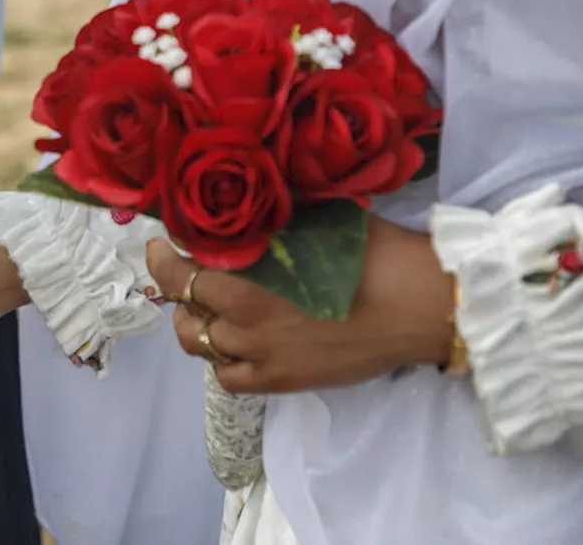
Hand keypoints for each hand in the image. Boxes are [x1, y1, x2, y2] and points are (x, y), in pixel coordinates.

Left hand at [147, 216, 455, 393]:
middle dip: (180, 289)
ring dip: (198, 323)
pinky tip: (235, 342)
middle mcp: (246, 324)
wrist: (422, 306)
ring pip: (202, 346)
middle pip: (186, 311)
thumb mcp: (316, 221)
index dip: (162, 260)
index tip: (161, 244)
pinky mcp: (284, 382)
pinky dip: (223, 360)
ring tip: (211, 307)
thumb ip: (271, 220)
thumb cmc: (374, 254)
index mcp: (249, 282)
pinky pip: (230, 378)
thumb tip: (241, 201)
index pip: (180, 276)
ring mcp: (264, 358)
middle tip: (190, 272)